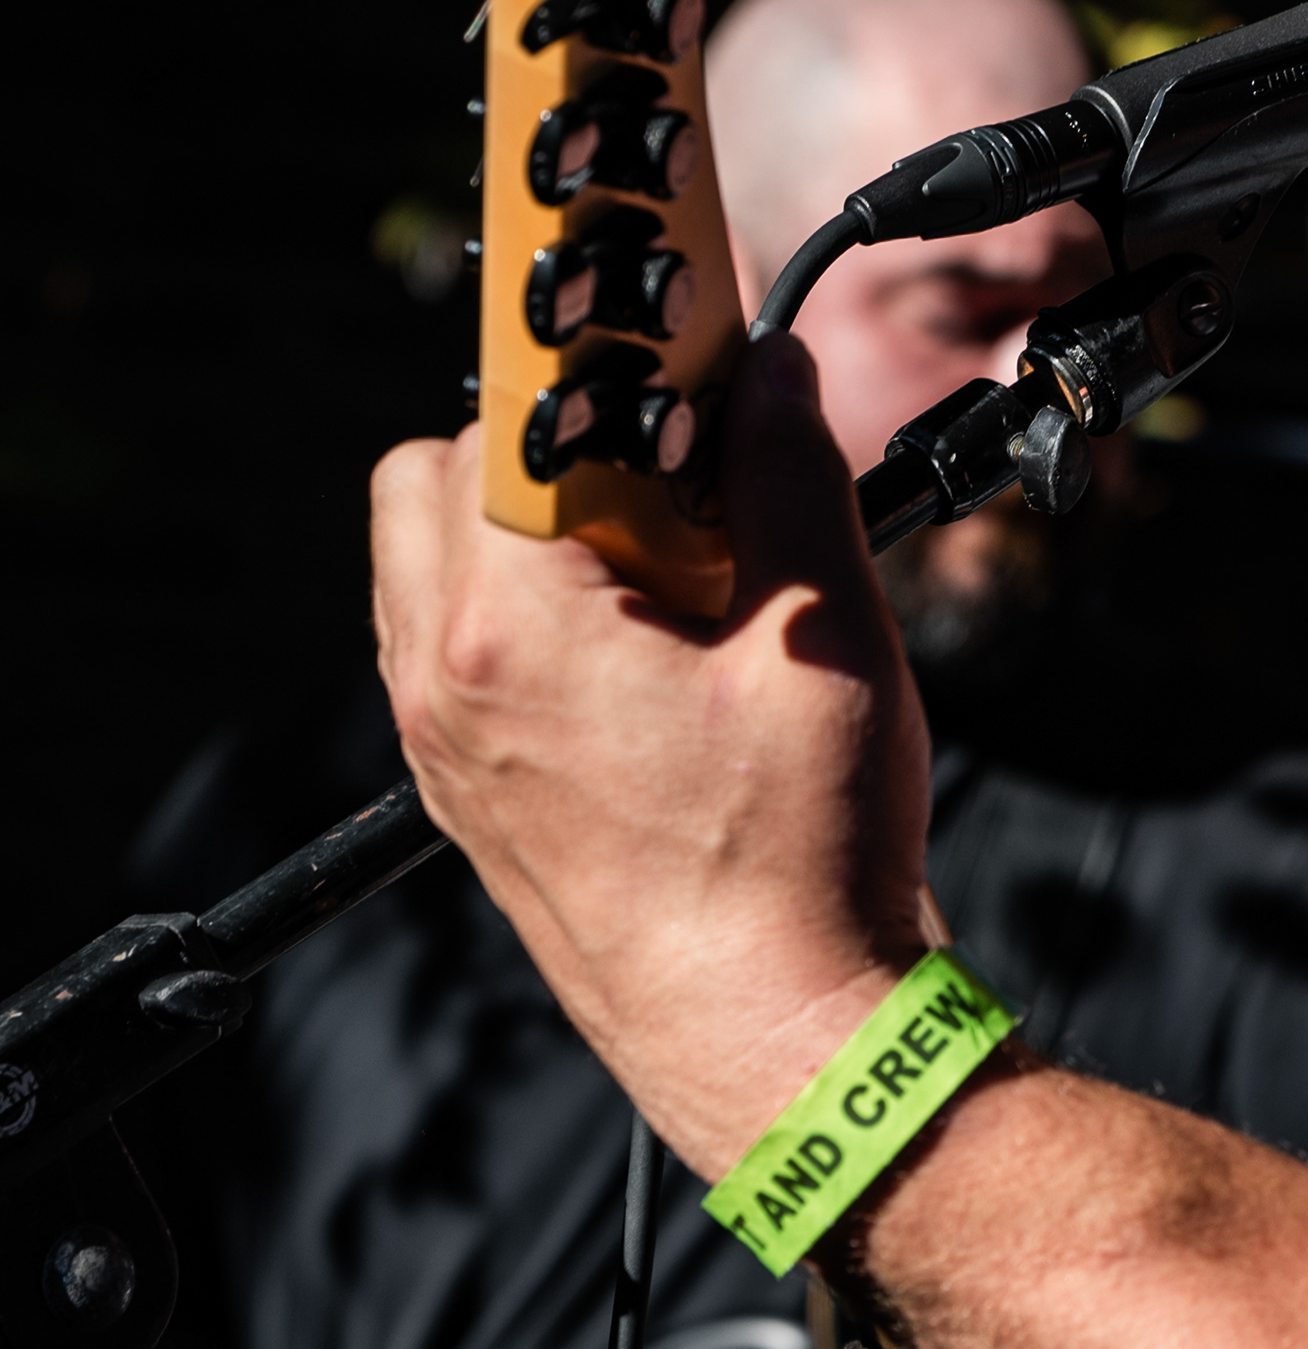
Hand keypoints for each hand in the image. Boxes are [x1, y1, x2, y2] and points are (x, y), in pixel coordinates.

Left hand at [368, 335, 938, 1179]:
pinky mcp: (478, 789)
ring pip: (445, 558)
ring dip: (548, 524)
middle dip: (561, 440)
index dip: (591, 346)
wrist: (782, 1040)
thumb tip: (774, 376)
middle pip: (445, 471)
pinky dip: (545, 607)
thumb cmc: (798, 872)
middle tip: (689, 469)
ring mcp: (449, 744)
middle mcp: (447, 681)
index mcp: (513, 631)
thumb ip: (792, 481)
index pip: (508, 412)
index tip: (653, 308)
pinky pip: (468, 645)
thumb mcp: (821, 642)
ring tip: (684, 566)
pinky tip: (664, 644)